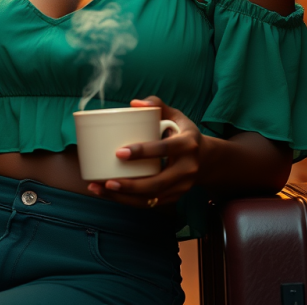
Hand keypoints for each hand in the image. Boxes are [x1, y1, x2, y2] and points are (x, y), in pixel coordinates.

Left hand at [86, 96, 202, 207]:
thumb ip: (156, 105)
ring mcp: (183, 186)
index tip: (119, 152)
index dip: (142, 151)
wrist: (205, 158)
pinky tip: (111, 195)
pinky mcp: (176, 197)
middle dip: (131, 185)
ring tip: (101, 189)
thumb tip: (134, 104)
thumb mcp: (175, 115)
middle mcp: (187, 168)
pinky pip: (151, 203)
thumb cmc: (182, 132)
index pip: (163, 149)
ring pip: (152, 197)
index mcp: (187, 144)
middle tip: (106, 180)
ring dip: (125, 197)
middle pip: (157, 182)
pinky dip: (129, 201)